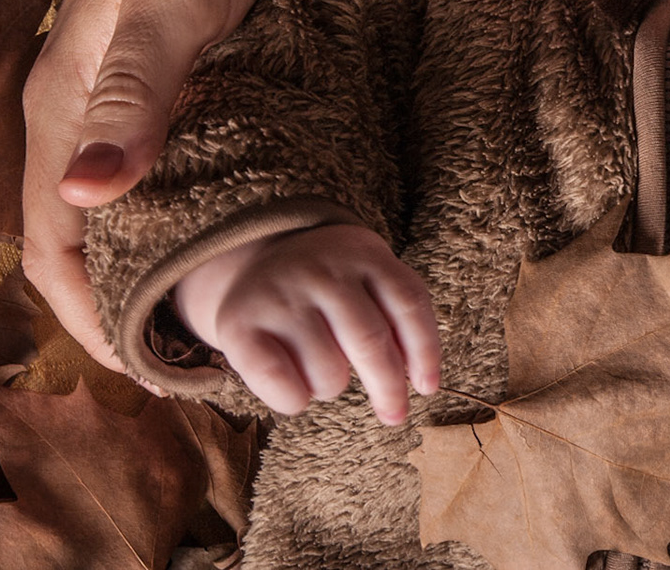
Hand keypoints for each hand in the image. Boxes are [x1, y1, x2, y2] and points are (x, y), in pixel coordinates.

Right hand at [21, 0, 299, 370]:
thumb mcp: (170, 9)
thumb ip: (132, 98)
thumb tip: (82, 197)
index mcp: (60, 108)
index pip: (52, 246)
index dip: (88, 318)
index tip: (149, 372)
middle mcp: (77, 110)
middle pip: (78, 236)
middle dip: (120, 303)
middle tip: (197, 357)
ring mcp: (120, 94)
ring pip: (116, 205)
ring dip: (149, 261)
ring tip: (213, 310)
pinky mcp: (166, 76)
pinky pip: (155, 167)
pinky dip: (179, 213)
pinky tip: (229, 229)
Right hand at [173, 223, 441, 424]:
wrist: (256, 261)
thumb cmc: (329, 286)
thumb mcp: (368, 278)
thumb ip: (398, 315)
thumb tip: (420, 381)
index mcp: (363, 255)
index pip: (408, 303)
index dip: (425, 352)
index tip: (428, 390)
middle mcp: (322, 271)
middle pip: (370, 340)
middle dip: (388, 388)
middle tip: (394, 415)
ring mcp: (280, 296)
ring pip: (328, 371)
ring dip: (333, 387)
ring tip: (324, 371)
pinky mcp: (241, 325)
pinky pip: (283, 385)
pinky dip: (297, 401)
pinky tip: (298, 391)